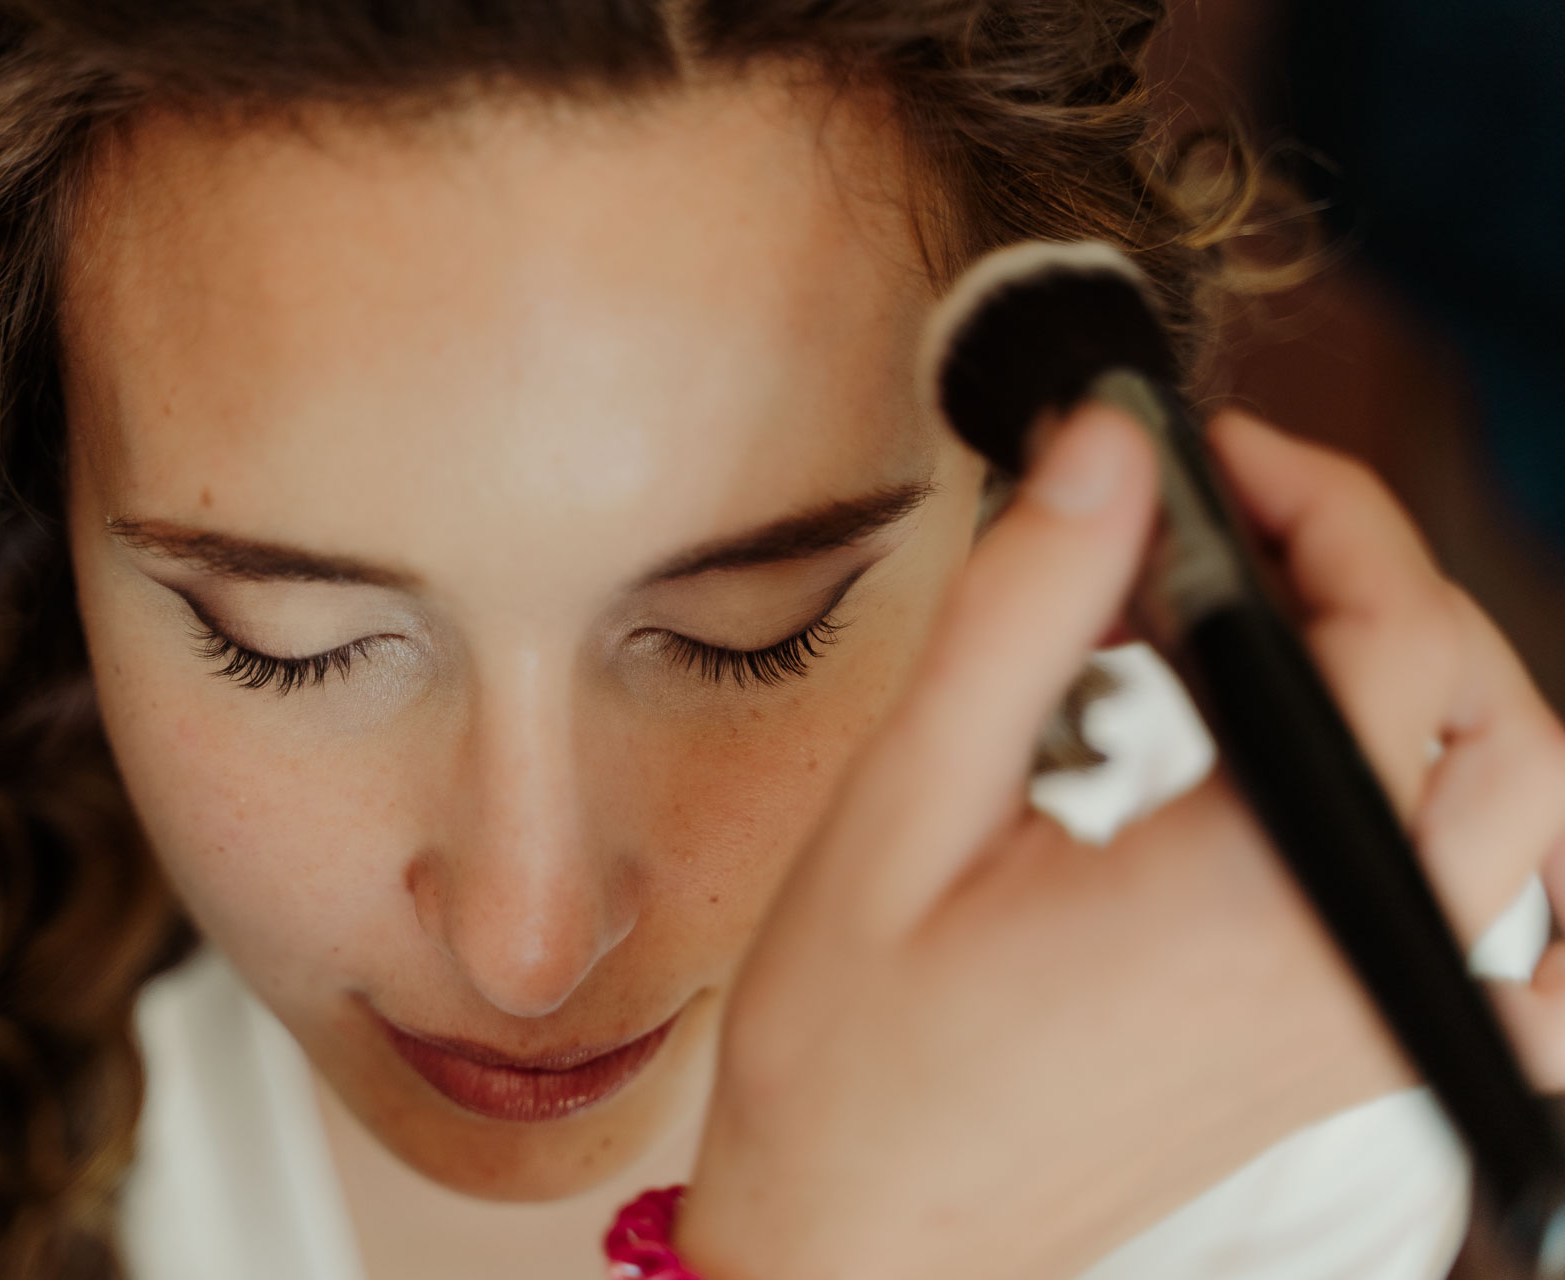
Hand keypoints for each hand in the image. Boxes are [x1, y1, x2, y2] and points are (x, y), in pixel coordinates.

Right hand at [677, 406, 1564, 1279]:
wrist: (865, 1247)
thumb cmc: (854, 1061)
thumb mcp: (903, 814)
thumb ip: (1018, 619)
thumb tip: (1106, 452)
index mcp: (1246, 899)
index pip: (1395, 640)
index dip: (1322, 507)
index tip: (1212, 457)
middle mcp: (1346, 968)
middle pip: (1485, 708)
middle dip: (1377, 570)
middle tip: (1232, 521)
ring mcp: (1364, 1026)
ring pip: (1518, 809)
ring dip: (1432, 675)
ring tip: (1283, 624)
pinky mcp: (1346, 1056)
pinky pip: (1510, 938)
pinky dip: (1489, 834)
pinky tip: (1393, 795)